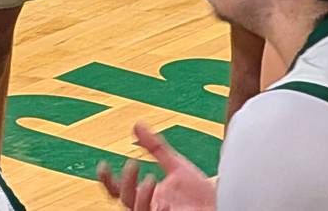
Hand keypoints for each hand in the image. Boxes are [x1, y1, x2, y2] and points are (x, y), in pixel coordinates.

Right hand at [97, 124, 214, 210]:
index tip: (103, 164)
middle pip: (125, 200)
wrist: (223, 204)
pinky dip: (158, 210)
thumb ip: (156, 148)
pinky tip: (166, 201)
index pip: (119, 191)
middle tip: (133, 164)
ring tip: (150, 180)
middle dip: (125, 182)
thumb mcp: (175, 165)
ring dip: (140, 197)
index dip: (108, 180)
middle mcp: (150, 207)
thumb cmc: (199, 193)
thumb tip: (136, 125)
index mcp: (147, 194)